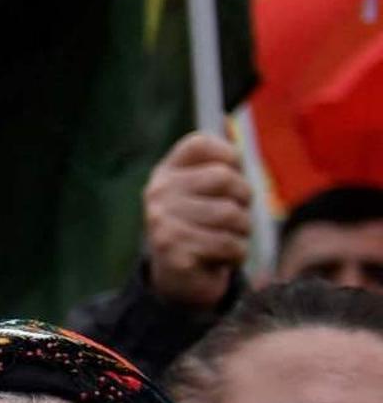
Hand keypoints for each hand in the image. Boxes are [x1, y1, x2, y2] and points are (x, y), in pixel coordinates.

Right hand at [142, 131, 253, 311]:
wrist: (179, 279)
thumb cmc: (203, 228)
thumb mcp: (206, 193)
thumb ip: (218, 164)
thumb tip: (226, 123)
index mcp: (166, 172)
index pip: (201, 144)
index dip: (229, 156)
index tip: (232, 175)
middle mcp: (158, 192)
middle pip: (225, 178)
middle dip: (244, 201)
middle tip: (235, 217)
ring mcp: (163, 221)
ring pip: (232, 215)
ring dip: (242, 232)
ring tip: (227, 239)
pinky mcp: (174, 250)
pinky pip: (229, 245)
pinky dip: (236, 255)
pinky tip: (221, 258)